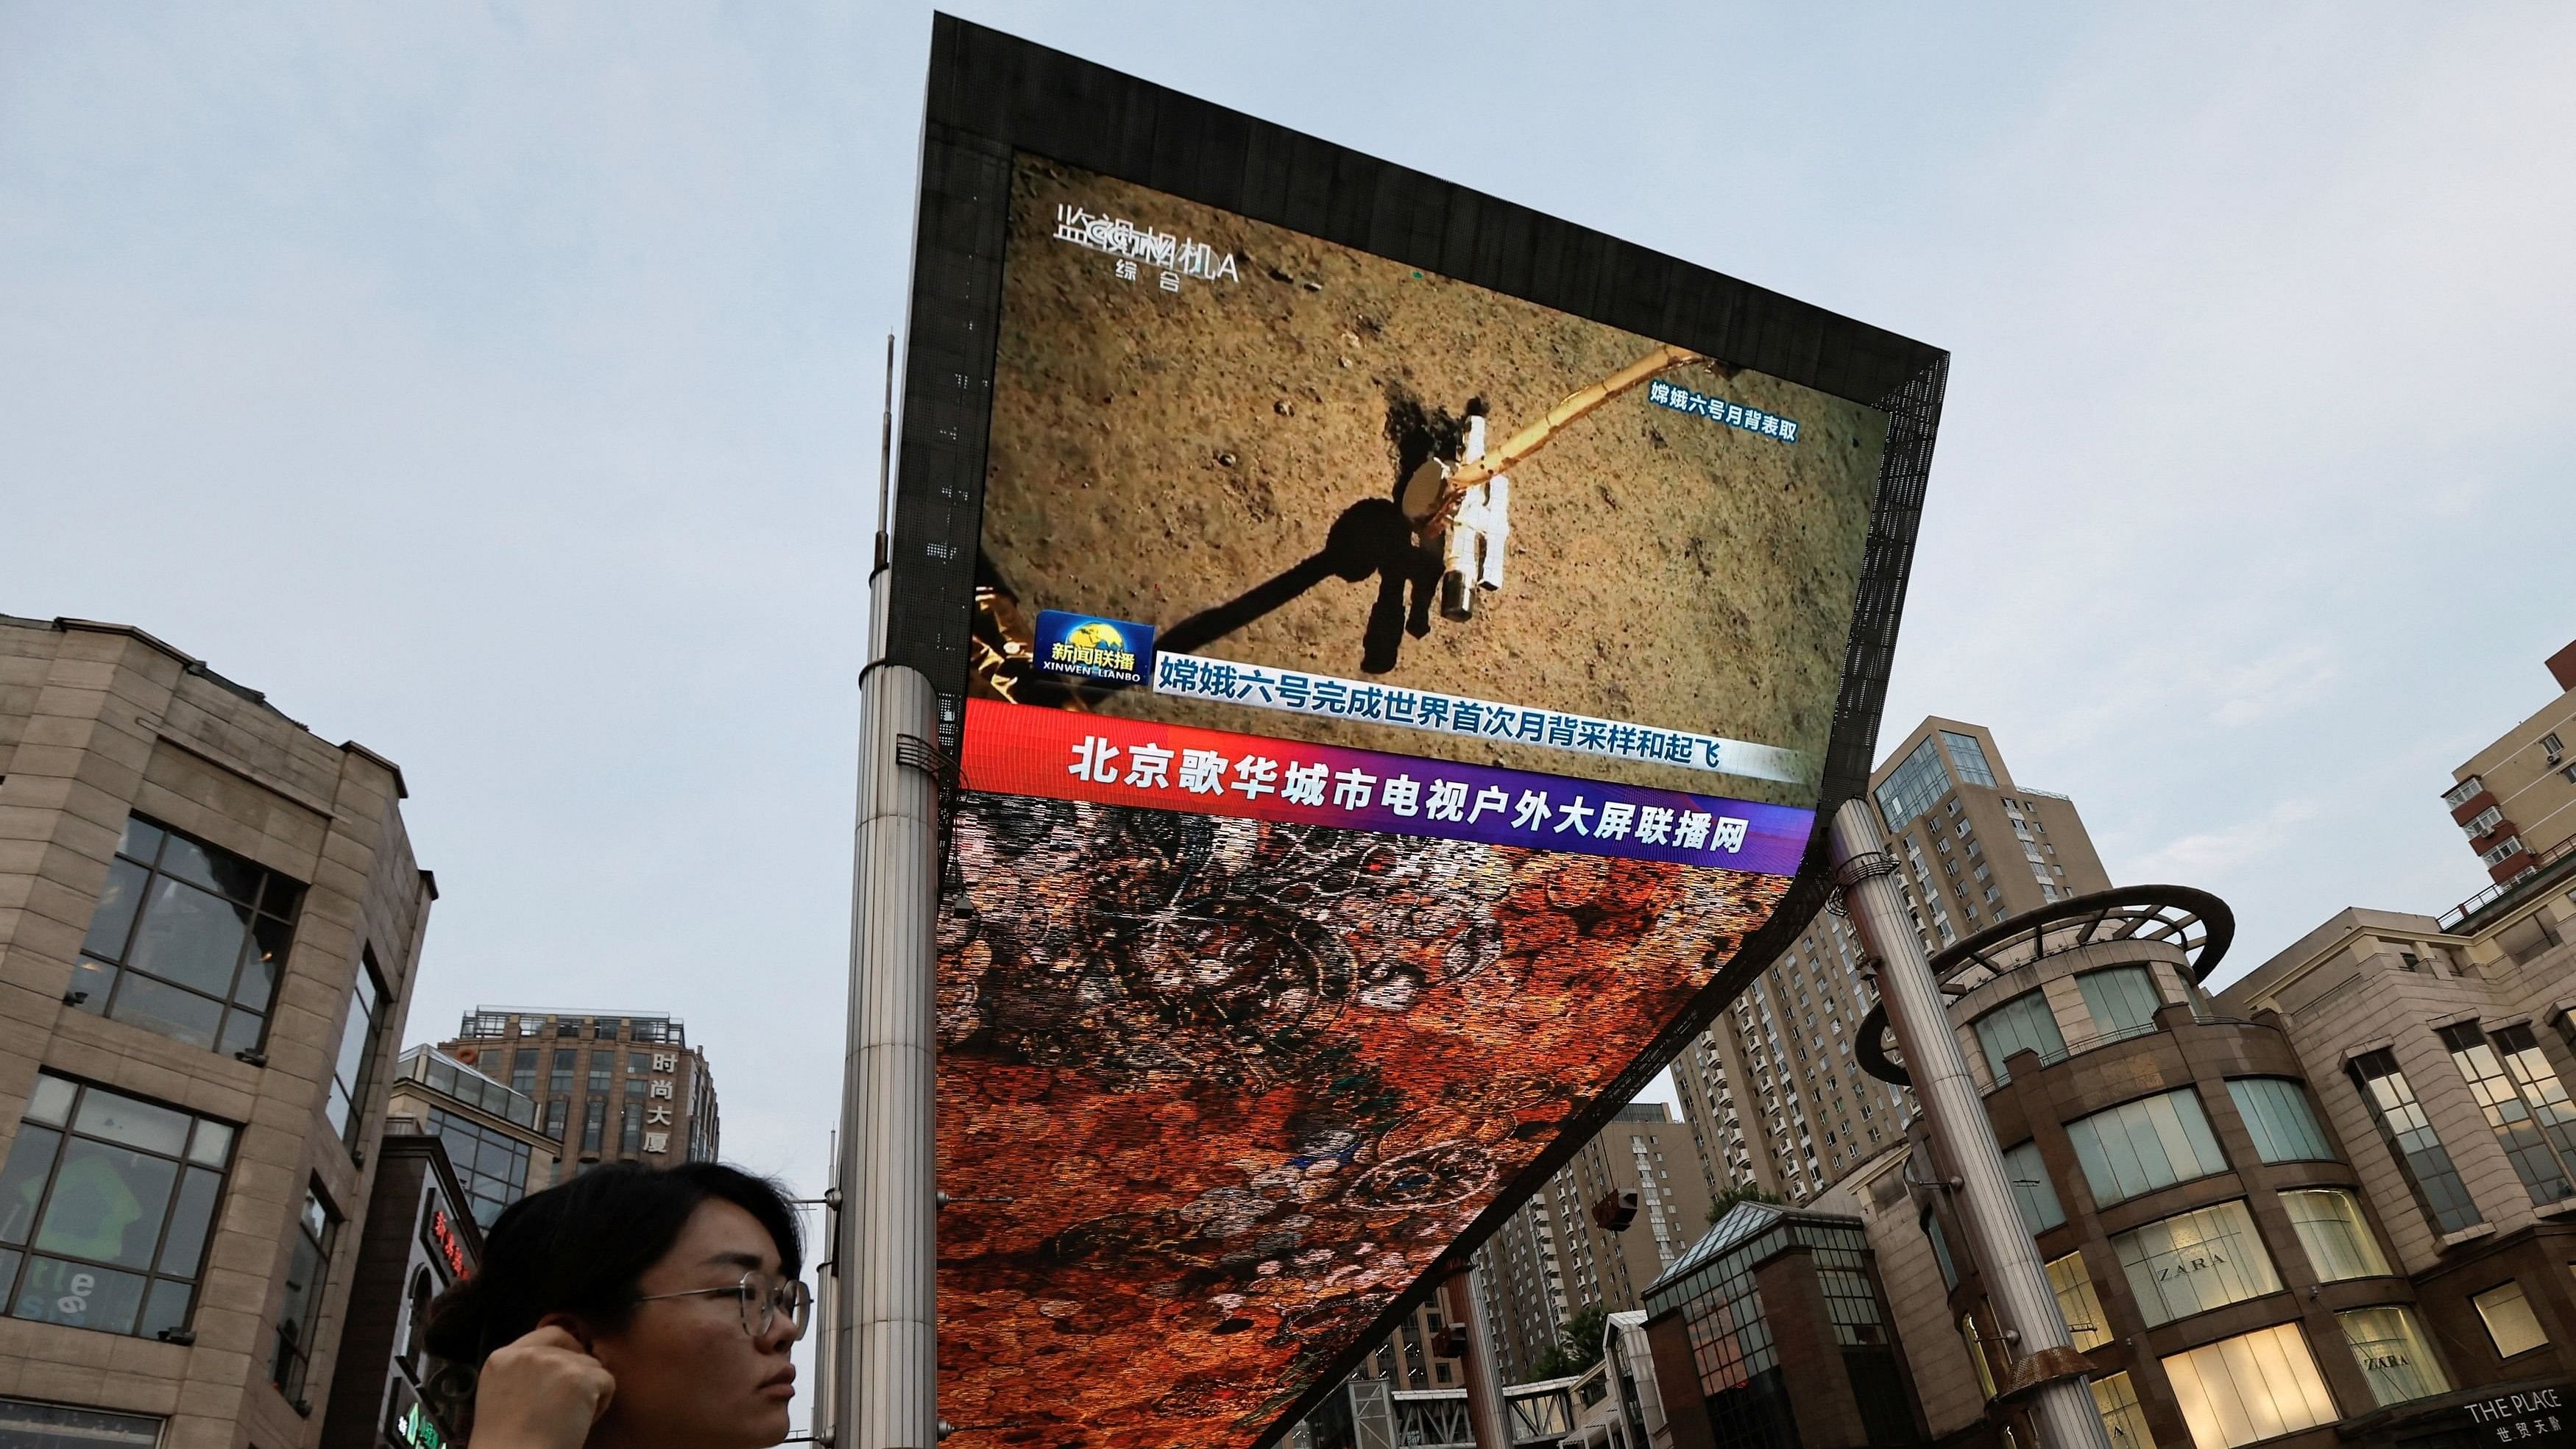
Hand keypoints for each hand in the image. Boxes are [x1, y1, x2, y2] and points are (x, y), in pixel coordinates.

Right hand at [472, 1325, 616, 1448]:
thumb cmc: (508, 1442)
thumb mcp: (500, 1395)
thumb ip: (523, 1373)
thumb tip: (558, 1362)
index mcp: (502, 1358)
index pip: (548, 1335)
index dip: (565, 1351)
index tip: (566, 1374)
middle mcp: (527, 1354)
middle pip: (573, 1347)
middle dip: (579, 1370)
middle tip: (572, 1400)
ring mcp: (554, 1362)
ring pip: (592, 1365)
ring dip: (588, 1390)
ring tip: (569, 1420)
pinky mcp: (579, 1378)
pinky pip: (607, 1382)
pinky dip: (601, 1405)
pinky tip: (579, 1424)